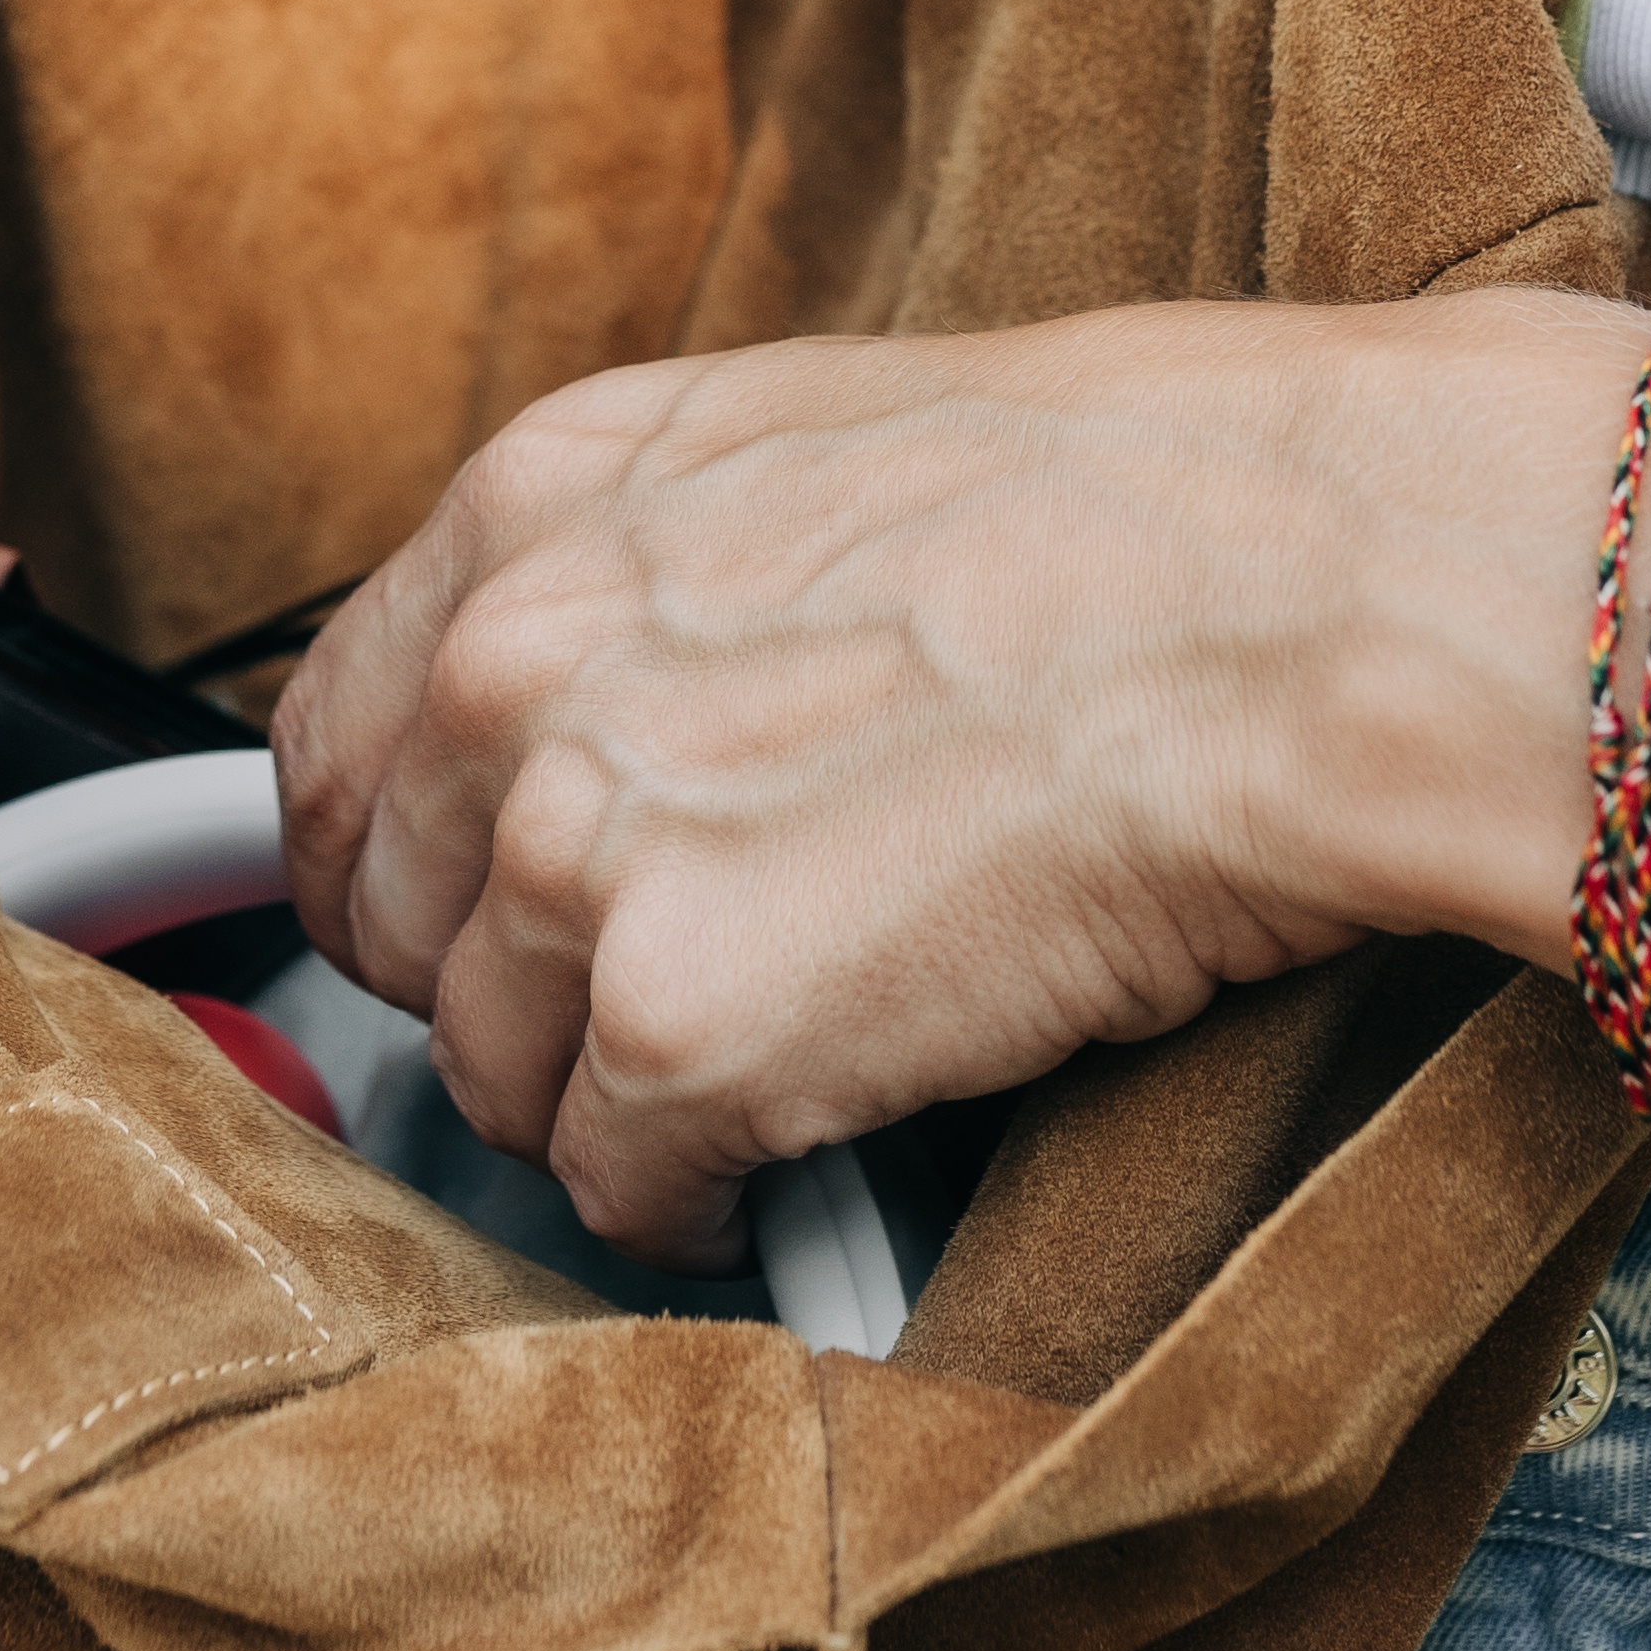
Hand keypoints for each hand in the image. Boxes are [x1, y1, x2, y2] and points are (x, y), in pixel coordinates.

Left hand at [266, 298, 1644, 1266]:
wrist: (1312, 591)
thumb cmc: (1147, 503)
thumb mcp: (823, 445)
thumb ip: (658, 568)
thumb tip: (610, 697)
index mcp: (539, 503)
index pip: (338, 739)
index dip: (402, 855)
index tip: (467, 916)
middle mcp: (513, 667)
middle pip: (398, 925)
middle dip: (501, 988)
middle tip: (630, 1016)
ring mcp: (579, 854)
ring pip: (496, 1078)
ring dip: (607, 1103)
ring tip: (754, 1082)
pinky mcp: (683, 1032)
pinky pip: (624, 1187)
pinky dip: (702, 1204)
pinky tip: (807, 1157)